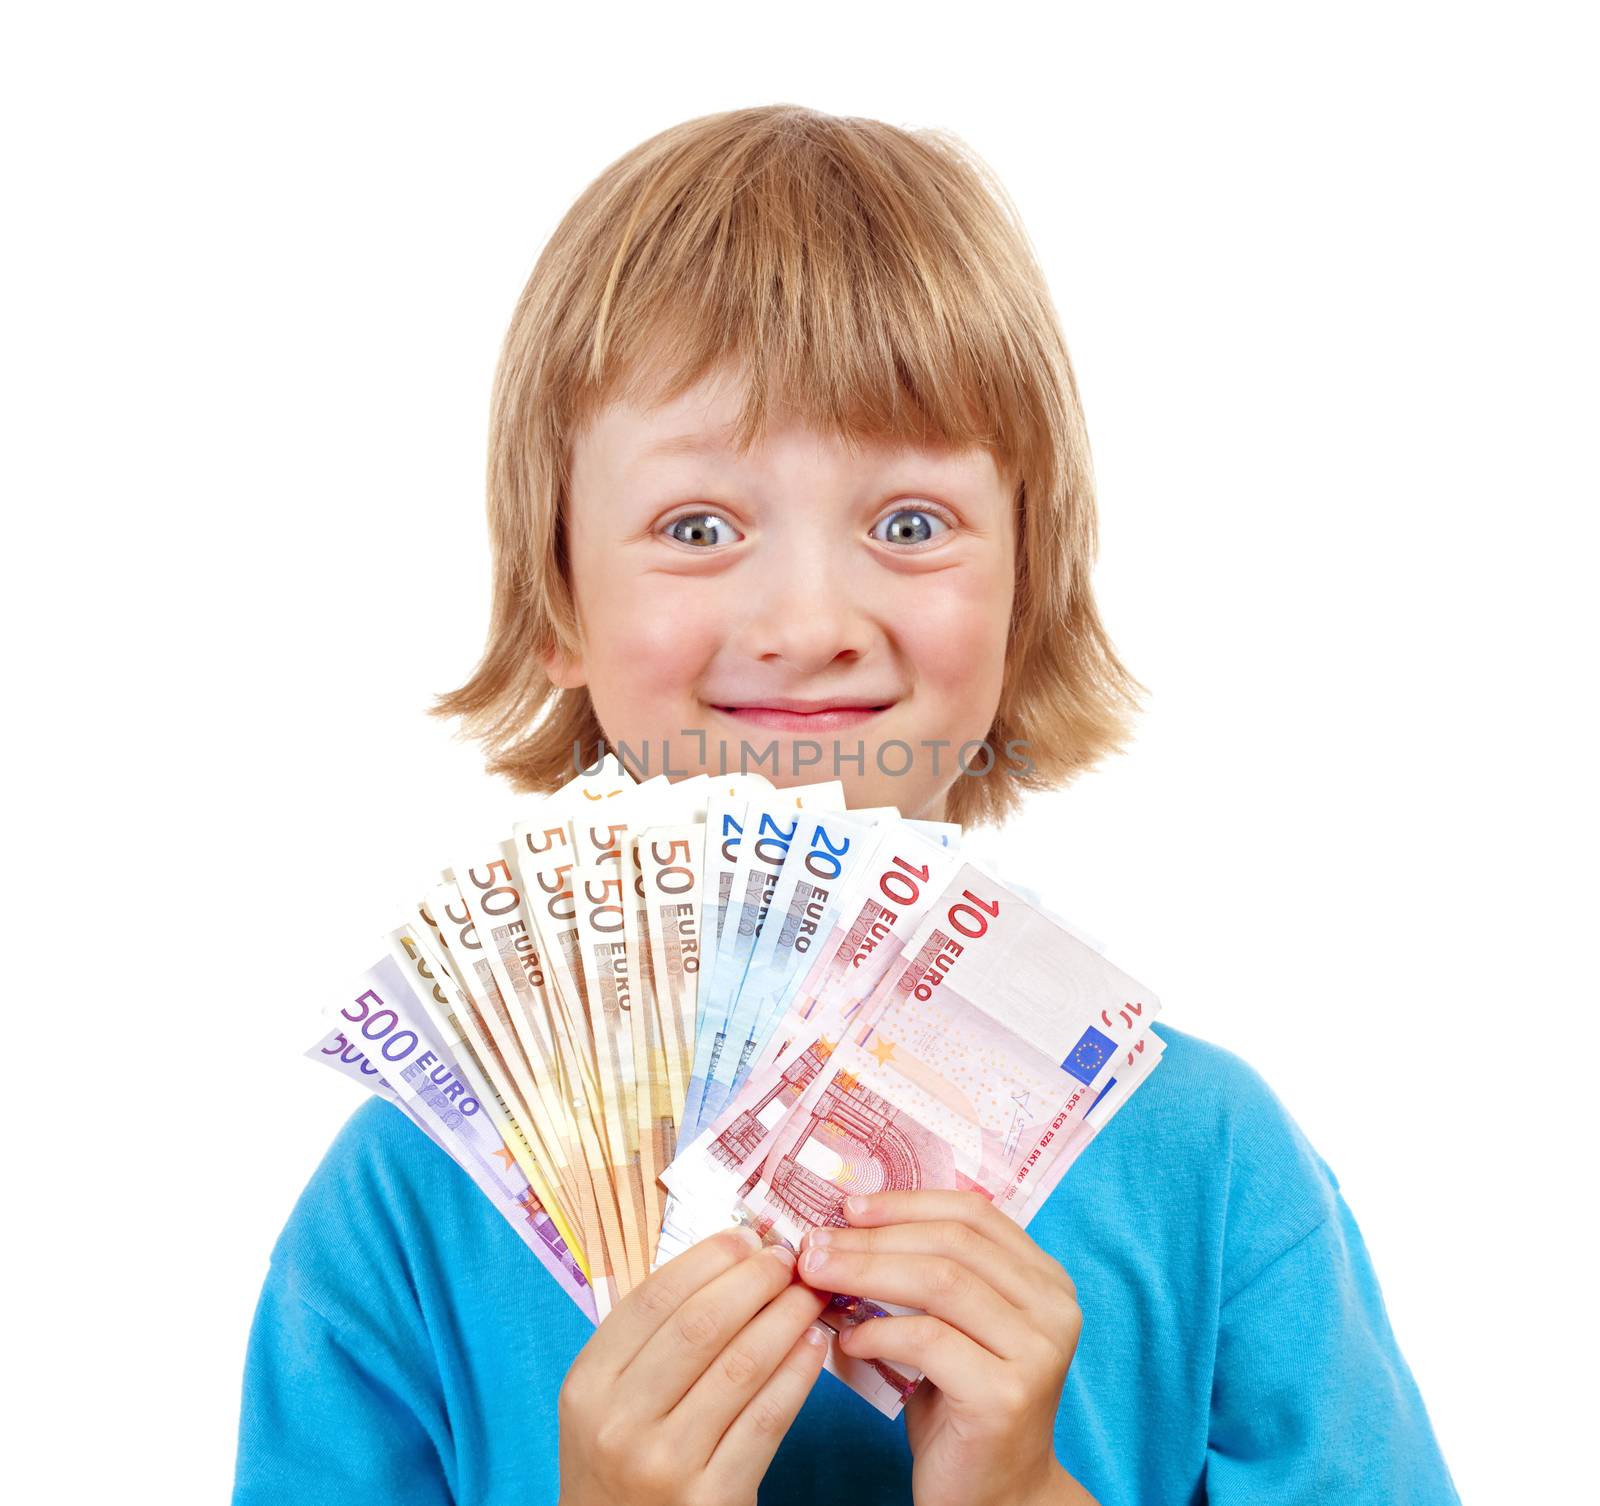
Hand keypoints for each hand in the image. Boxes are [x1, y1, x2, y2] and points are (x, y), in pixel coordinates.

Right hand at [557, 1225, 829, 1505]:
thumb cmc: (619, 1461)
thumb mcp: (606, 1399)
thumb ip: (650, 1338)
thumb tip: (728, 1261)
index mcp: (588, 1384)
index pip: (653, 1299)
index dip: (708, 1259)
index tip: (748, 1237)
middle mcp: (619, 1422)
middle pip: (700, 1325)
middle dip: (754, 1279)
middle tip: (788, 1257)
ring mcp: (665, 1463)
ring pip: (741, 1366)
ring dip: (786, 1318)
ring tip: (811, 1293)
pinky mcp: (713, 1499)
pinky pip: (767, 1419)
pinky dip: (797, 1373)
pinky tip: (813, 1345)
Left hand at [797, 1190, 1097, 1505]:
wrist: (998, 1499)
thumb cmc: (962, 1407)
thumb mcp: (952, 1327)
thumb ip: (923, 1275)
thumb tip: (844, 1227)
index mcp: (1045, 1280)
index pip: (973, 1213)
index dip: (907, 1203)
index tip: (848, 1206)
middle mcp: (1054, 1309)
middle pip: (952, 1242)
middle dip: (874, 1237)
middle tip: (815, 1243)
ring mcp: (1037, 1352)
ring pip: (940, 1282)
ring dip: (866, 1272)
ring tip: (818, 1276)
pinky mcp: (1007, 1394)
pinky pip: (928, 1340)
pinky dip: (879, 1330)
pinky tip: (849, 1338)